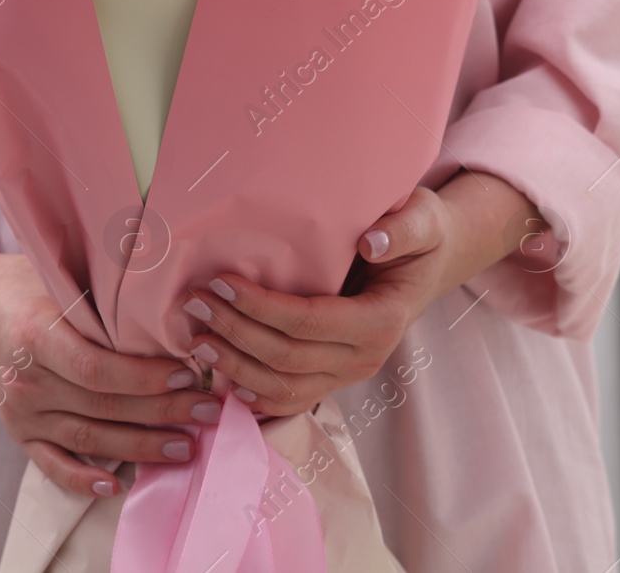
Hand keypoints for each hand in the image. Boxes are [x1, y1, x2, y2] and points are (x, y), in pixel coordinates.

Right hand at [0, 236, 217, 497]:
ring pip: (88, 440)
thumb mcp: (56, 275)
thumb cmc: (20, 284)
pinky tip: (118, 484)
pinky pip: (53, 465)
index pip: (98, 369)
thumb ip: (101, 294)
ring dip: (141, 448)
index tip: (187, 373)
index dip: (146, 378)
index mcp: (35, 336)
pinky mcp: (18, 432)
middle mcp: (26, 381)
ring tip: (185, 447)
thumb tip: (168, 300)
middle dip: (161, 413)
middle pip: (103, 407)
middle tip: (206, 412)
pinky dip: (84, 480)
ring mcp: (20, 412)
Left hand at [179, 174, 538, 416]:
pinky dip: (254, 396)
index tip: (221, 281)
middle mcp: (365, 358)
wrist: (425, 265)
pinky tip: (221, 380)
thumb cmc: (418, 235)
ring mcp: (347, 375)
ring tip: (194, 339)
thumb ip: (403, 229)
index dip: (260, 307)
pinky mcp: (332, 379)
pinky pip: (290, 400)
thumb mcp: (421, 219)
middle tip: (193, 303)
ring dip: (234, 366)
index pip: (308, 322)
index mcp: (382, 321)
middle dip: (234, 332)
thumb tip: (371, 243)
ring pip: (283, 387)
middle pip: (287, 357)